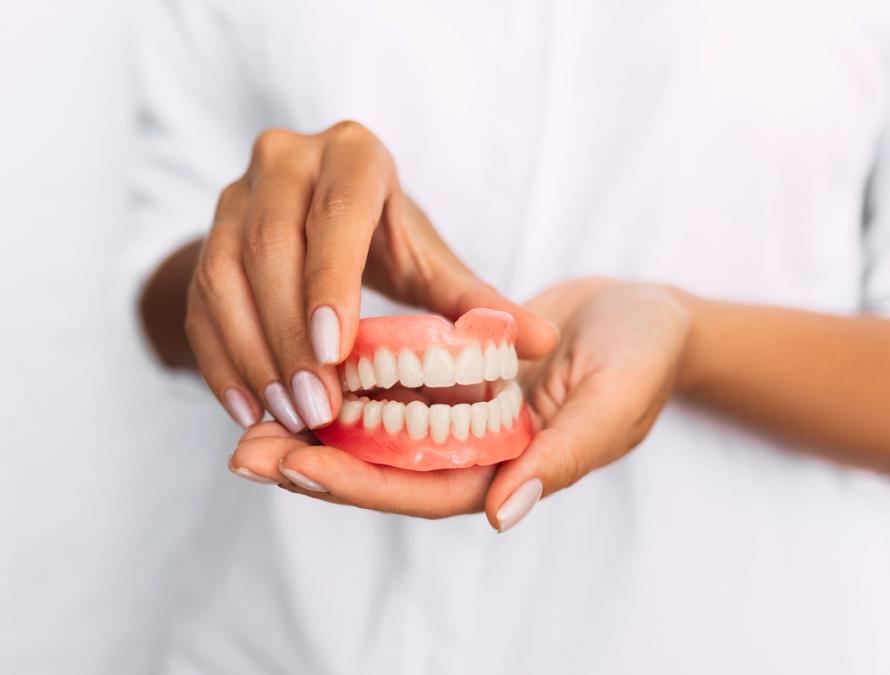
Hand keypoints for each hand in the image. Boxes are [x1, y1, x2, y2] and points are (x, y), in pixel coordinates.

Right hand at [184, 121, 557, 432]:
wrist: (321, 226)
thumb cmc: (388, 241)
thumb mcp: (431, 263)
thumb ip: (476, 302)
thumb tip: (543, 342)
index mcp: (353, 156)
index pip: (337, 214)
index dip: (331, 280)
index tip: (337, 352)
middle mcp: (284, 161)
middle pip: (272, 248)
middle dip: (291, 336)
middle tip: (315, 407)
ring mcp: (235, 196)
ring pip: (224, 276)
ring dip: (253, 355)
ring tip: (285, 417)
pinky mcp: (206, 238)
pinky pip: (198, 302)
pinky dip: (220, 361)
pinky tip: (247, 410)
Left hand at [228, 277, 691, 530]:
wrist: (647, 312)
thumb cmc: (643, 354)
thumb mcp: (613, 399)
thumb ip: (564, 455)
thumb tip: (502, 512)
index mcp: (514, 469)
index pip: (425, 490)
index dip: (361, 484)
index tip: (297, 467)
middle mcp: (478, 452)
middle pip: (386, 471)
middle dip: (316, 466)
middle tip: (244, 453)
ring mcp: (464, 417)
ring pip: (379, 434)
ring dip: (317, 430)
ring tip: (249, 422)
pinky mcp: (455, 379)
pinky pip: (393, 389)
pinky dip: (348, 385)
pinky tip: (300, 368)